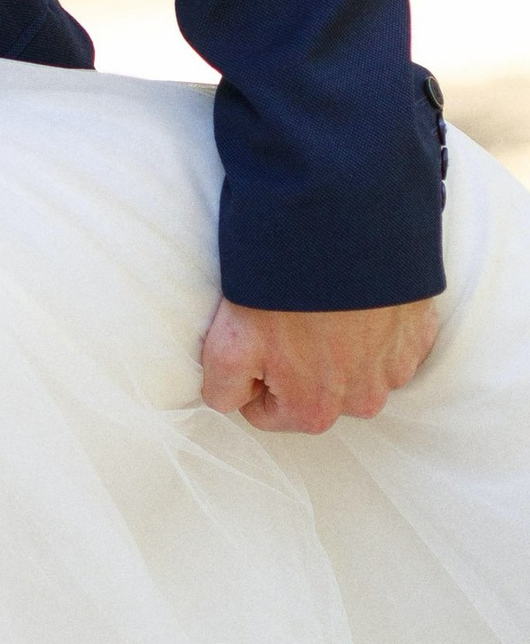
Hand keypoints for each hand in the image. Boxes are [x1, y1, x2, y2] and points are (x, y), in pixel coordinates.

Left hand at [198, 294, 439, 432]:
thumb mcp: (228, 343)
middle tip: (288, 315)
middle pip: (314, 391)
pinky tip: (354, 296)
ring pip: (354, 368)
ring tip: (322, 303)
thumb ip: (224, 388)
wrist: (342, 231)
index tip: (255, 336)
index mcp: (313, 412)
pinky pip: (388, 341)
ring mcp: (396, 368)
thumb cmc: (280, 290)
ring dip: (339, 344)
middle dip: (298, 362)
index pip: (267, 410)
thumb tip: (234, 401)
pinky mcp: (418, 335)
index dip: (252, 373)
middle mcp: (363, 402)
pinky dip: (372, 324)